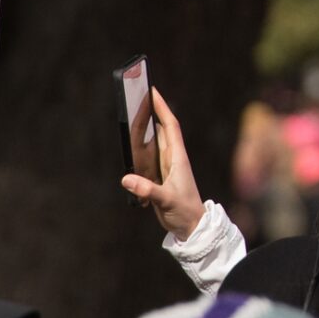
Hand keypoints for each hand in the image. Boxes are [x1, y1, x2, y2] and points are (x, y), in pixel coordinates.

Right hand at [120, 90, 205, 239]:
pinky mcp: (158, 178)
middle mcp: (172, 159)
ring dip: (143, 130)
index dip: (162, 108)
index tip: (153, 91)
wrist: (191, 227)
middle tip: (139, 96)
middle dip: (151, 112)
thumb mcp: (166, 200)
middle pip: (160, 130)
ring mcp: (165, 168)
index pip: (170, 126)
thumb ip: (148, 190)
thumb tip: (127, 179)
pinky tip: (130, 148)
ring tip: (132, 115)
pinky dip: (138, 153)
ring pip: (153, 144)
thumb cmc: (185, 211)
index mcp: (177, 158)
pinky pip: (146, 160)